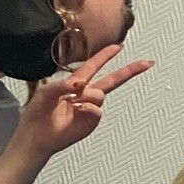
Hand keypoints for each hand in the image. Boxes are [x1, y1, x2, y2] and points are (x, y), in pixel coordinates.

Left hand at [12, 44, 152, 158]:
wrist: (36, 136)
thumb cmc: (38, 114)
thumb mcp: (46, 92)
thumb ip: (62, 85)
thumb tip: (80, 84)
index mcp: (74, 84)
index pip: (93, 66)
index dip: (105, 56)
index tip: (119, 46)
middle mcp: (85, 95)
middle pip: (112, 80)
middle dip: (129, 71)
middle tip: (147, 63)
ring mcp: (89, 108)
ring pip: (100, 94)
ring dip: (87, 95)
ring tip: (71, 104)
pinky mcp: (90, 122)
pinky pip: (97, 109)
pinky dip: (88, 108)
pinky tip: (76, 111)